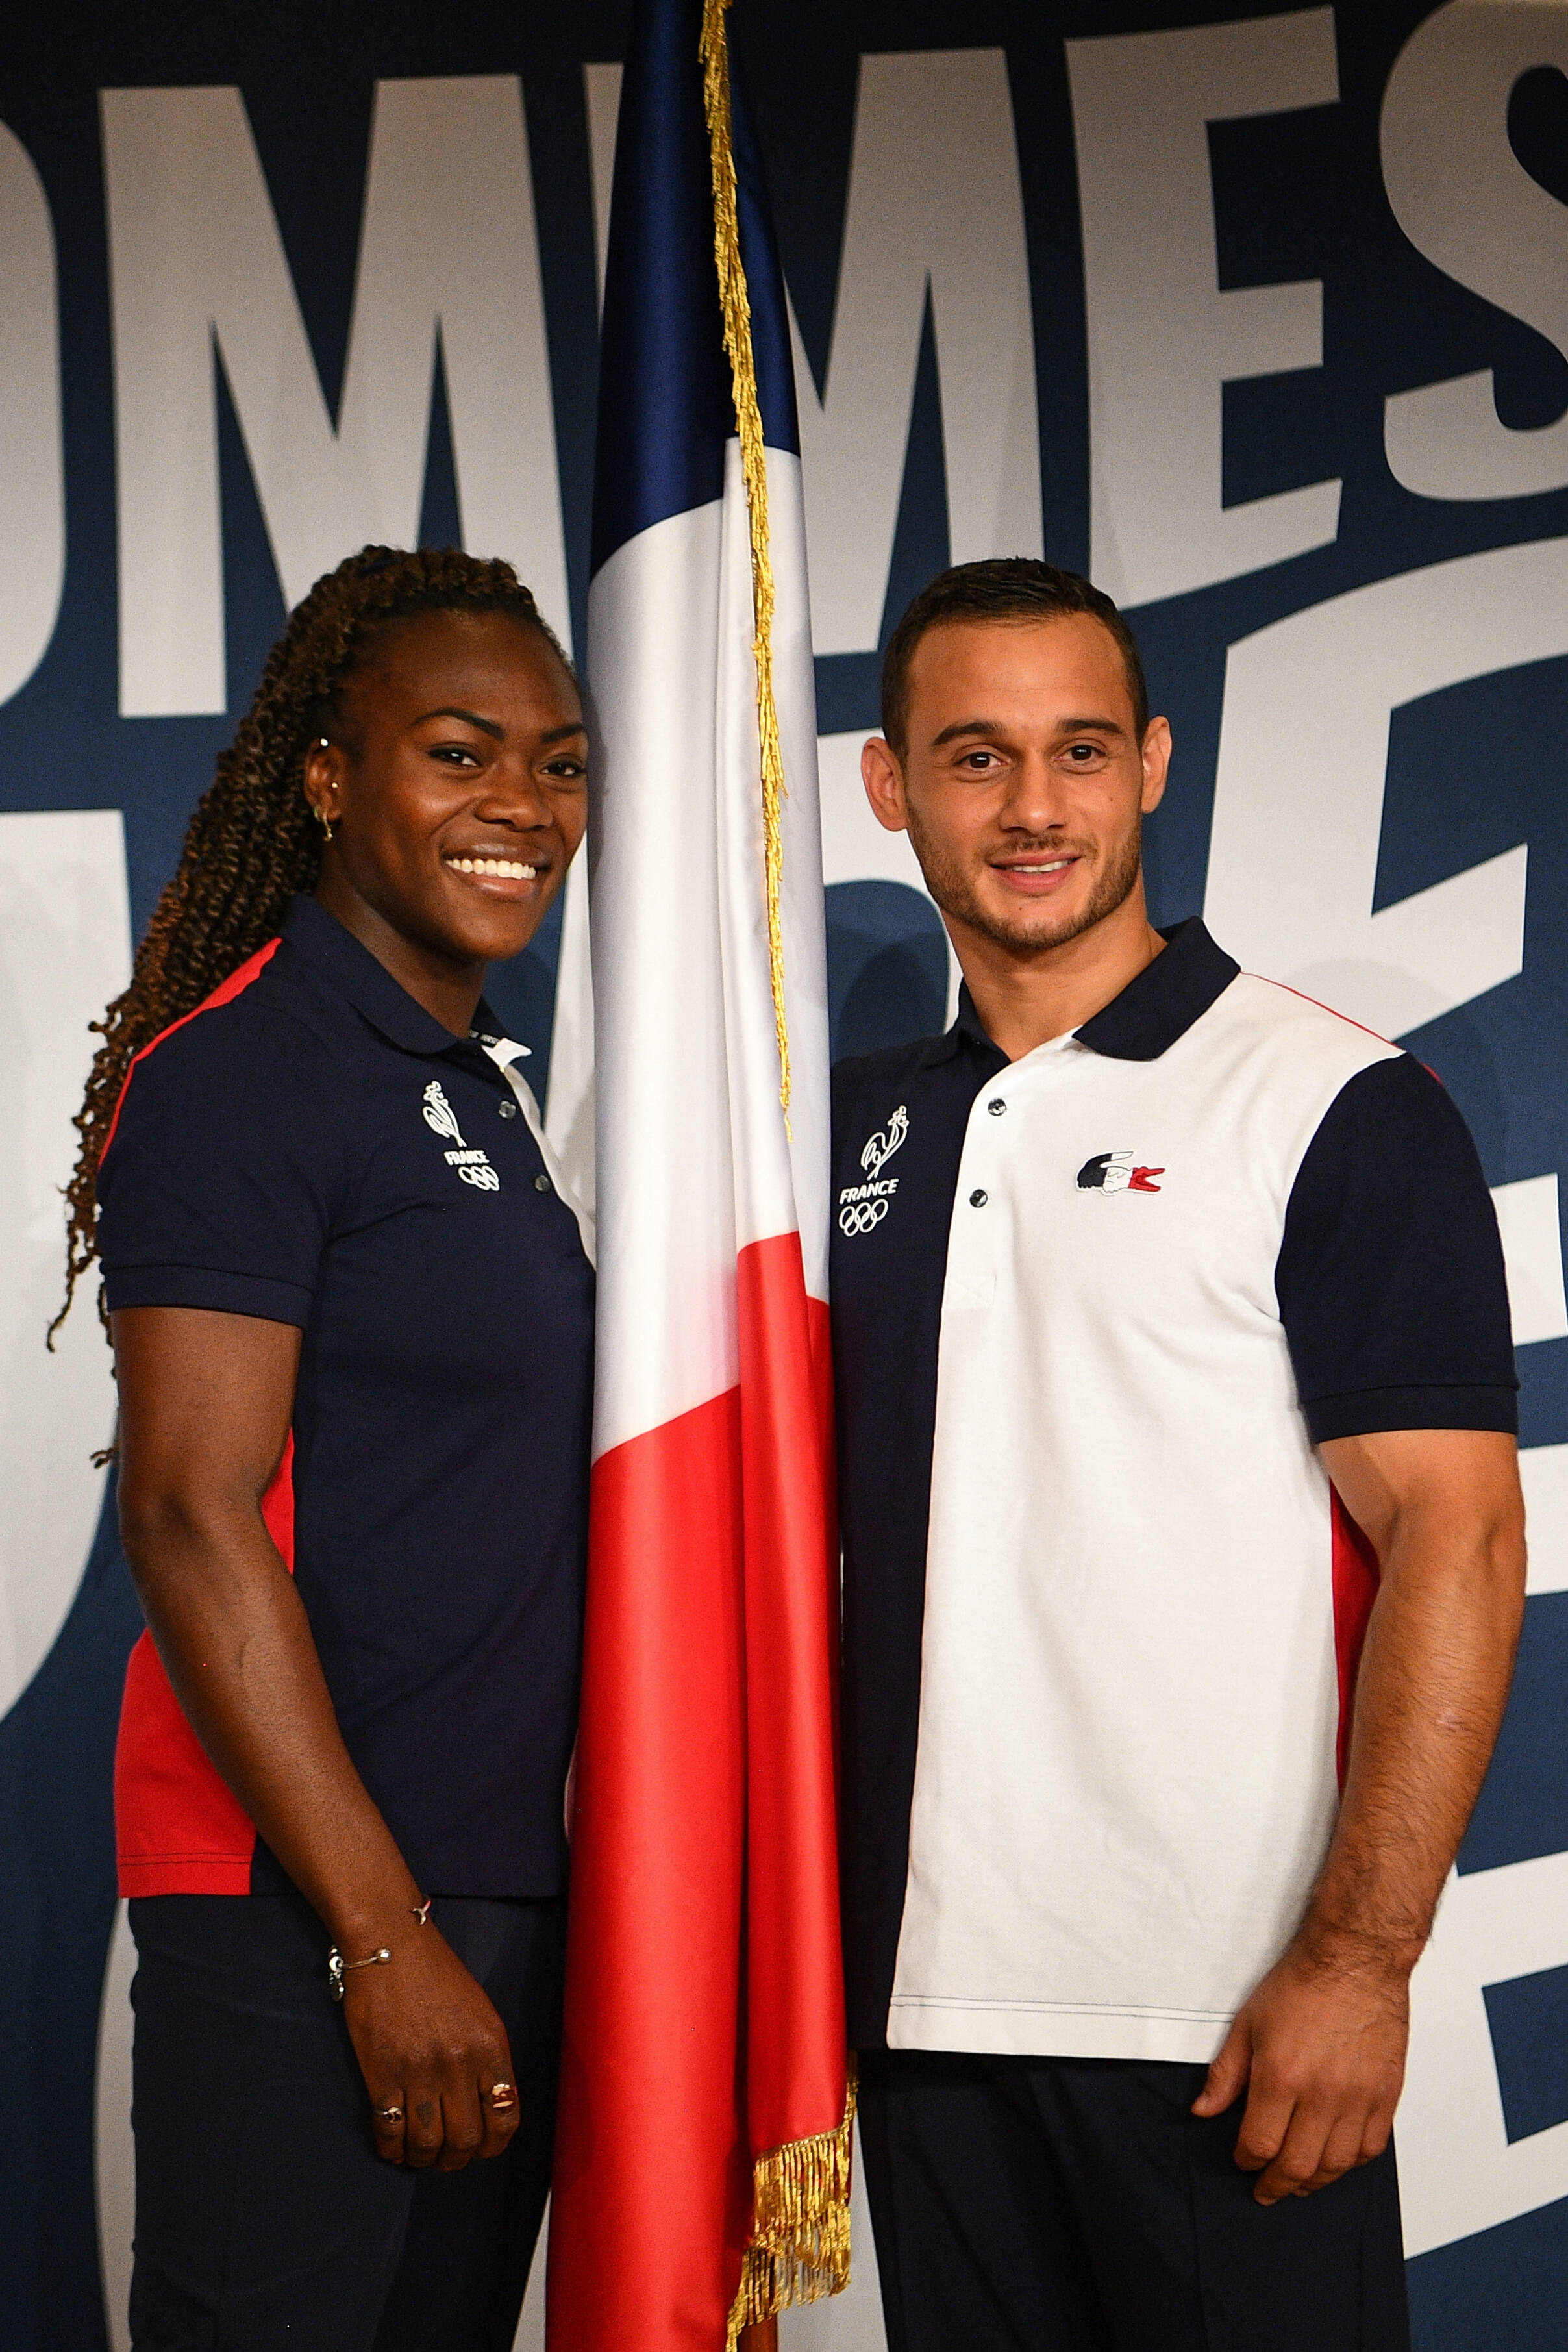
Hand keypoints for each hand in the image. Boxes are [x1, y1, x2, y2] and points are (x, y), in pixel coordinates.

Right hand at [338, 1920, 519, 2170]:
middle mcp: (459, 2063)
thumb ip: (487, 2059)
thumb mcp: (480, 2013)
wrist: (390, 1945)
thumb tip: (486, 2109)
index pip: (505, 2117)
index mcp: (491, 2045)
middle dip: (457, 2159)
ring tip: (420, 2156)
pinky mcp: (382, 2073)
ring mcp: (419, 2071)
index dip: (495, 2145)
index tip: (483, 2150)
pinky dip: (392, 2149)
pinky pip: (390, 2131)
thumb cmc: (437, 1975)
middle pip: (466, 2140)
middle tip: (447, 2159)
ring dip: (424, 2160)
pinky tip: (394, 2147)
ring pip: (428, 2144)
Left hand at [1191, 1937, 1409, 2204]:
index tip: (1242, 2161)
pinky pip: (1369, 2147)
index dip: (1246, 2161)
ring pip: (1336, 2165)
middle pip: (1298, 2165)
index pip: (1259, 2143)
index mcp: (1282, 2076)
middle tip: (1267, 2189)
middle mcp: (1322, 2094)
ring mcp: (1359, 2097)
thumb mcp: (1248, 2023)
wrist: (1355, 1959)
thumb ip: (1226, 2074)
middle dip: (1277, 2184)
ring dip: (1314, 2181)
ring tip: (1299, 2183)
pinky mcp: (1386, 2094)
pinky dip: (1350, 2163)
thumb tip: (1203, 2110)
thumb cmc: (1302, 1985)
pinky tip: (1336, 2160)